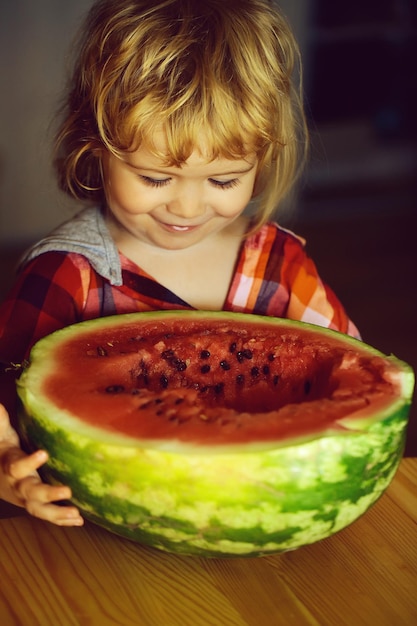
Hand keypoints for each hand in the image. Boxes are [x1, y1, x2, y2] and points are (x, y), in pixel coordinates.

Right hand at [0, 404, 83, 525]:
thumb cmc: (3, 451)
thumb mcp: (1, 435)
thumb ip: (1, 422)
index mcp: (9, 465)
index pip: (17, 466)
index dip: (29, 462)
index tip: (44, 453)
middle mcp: (17, 484)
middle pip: (30, 492)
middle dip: (47, 493)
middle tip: (67, 490)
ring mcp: (25, 498)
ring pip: (38, 509)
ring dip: (57, 513)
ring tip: (76, 514)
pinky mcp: (34, 504)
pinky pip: (46, 514)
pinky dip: (61, 519)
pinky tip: (78, 521)